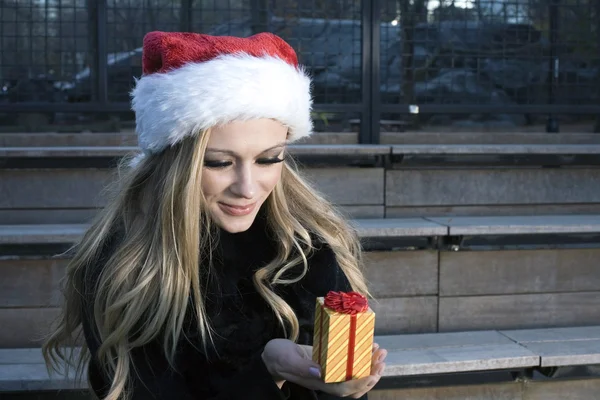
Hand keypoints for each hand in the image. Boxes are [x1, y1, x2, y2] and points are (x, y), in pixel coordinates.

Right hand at [261, 339, 386, 397]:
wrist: (273, 356)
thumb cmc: (277, 357)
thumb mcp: (286, 359)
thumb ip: (301, 367)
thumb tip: (320, 372)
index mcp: (317, 381)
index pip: (343, 388)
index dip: (359, 383)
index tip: (373, 373)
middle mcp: (326, 379)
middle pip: (354, 385)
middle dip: (371, 374)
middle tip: (381, 358)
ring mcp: (329, 371)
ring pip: (354, 375)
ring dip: (370, 365)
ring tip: (380, 351)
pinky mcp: (330, 361)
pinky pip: (349, 363)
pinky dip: (361, 357)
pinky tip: (368, 345)